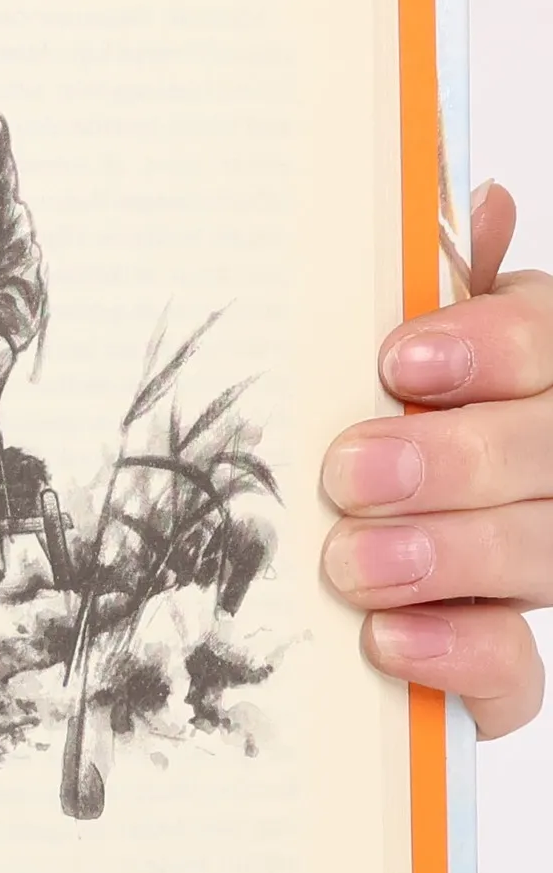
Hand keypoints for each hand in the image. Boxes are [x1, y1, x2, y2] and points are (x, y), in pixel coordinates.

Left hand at [322, 183, 547, 736]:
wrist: (341, 543)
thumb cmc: (375, 417)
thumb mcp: (401, 345)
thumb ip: (434, 282)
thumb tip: (478, 199)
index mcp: (537, 369)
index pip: (550, 341)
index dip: (493, 348)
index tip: (399, 364)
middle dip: (457, 460)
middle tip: (350, 472)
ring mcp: (544, 559)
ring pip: (550, 554)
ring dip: (453, 554)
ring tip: (352, 564)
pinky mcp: (507, 662)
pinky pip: (520, 674)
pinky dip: (463, 657)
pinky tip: (388, 641)